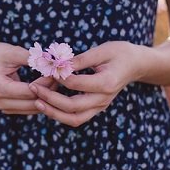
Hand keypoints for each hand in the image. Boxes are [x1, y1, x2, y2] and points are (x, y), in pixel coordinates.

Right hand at [0, 42, 56, 114]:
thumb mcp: (12, 52)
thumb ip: (32, 58)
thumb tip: (53, 62)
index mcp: (0, 88)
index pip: (32, 91)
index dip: (47, 82)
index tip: (57, 70)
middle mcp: (1, 102)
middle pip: (35, 102)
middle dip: (50, 90)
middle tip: (61, 75)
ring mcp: (5, 108)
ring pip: (35, 108)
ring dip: (47, 96)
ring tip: (56, 79)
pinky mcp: (10, 109)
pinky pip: (31, 108)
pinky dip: (41, 99)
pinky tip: (48, 86)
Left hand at [29, 41, 147, 126]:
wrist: (136, 65)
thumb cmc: (120, 53)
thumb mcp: (102, 50)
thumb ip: (80, 59)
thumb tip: (59, 64)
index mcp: (106, 83)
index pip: (76, 84)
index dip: (58, 77)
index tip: (46, 68)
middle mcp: (103, 99)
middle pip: (73, 107)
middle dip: (50, 99)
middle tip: (33, 87)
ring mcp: (100, 106)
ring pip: (74, 119)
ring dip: (53, 112)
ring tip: (36, 102)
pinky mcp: (96, 108)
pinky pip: (77, 118)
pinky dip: (61, 114)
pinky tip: (48, 104)